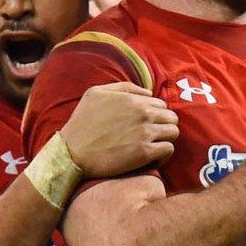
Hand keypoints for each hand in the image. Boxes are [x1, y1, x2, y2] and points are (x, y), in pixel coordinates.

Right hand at [61, 82, 178, 177]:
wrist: (71, 152)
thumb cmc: (81, 123)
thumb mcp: (96, 93)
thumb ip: (124, 88)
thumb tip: (147, 92)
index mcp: (133, 100)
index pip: (161, 104)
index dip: (156, 115)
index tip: (147, 125)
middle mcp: (143, 114)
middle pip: (171, 117)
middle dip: (164, 126)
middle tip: (152, 136)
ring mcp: (145, 133)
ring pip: (173, 132)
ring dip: (166, 139)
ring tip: (154, 147)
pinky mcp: (144, 153)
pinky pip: (168, 150)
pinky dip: (164, 154)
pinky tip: (153, 158)